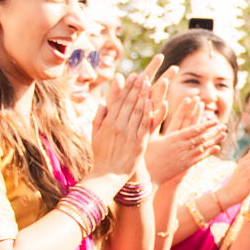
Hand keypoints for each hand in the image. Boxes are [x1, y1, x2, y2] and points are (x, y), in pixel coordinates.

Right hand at [90, 60, 160, 180]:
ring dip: (144, 95)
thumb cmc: (102, 156)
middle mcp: (118, 125)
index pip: (119, 101)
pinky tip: (153, 102)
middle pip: (129, 102)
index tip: (133, 76)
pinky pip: (145, 124)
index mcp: (108, 122)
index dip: (127, 88)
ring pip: (137, 110)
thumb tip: (102, 103)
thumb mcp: (96, 135)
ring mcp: (128, 133)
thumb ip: (98, 118)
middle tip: (145, 74)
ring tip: (151, 82)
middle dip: (137, 87)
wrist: (107, 175)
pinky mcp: (138, 142)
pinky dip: (149, 112)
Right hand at [143, 96, 224, 184]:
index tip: (214, 120)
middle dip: (213, 131)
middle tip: (223, 125)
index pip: (193, 130)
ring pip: (203, 147)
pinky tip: (217, 148)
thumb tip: (154, 103)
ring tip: (224, 134)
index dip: (205, 125)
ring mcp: (185, 157)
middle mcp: (181, 147)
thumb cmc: (144, 154)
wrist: (147, 176)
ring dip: (214, 140)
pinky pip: (200, 158)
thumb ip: (153, 120)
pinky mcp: (185, 166)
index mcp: (173, 138)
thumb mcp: (148, 136)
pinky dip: (209, 152)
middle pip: (201, 138)